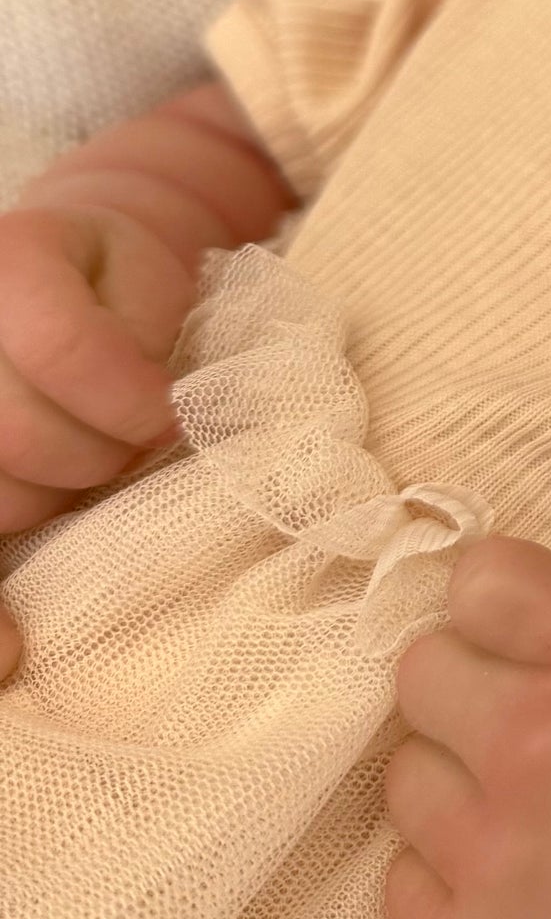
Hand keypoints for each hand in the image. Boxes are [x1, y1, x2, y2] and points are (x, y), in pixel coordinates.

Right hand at [0, 205, 191, 678]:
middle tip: (131, 442)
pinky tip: (12, 654)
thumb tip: (147, 422)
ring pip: (0, 498)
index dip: (127, 395)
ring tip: (81, 467)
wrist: (68, 284)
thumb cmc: (117, 289)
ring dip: (54, 499)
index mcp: (8, 263)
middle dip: (94, 455)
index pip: (58, 348)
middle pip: (18, 436)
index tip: (166, 415)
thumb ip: (136, 335)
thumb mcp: (142, 276)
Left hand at [383, 534, 550, 918]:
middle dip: (465, 698)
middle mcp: (536, 749)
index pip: (479, 582)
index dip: (500, 617)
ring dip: (453, 793)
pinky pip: (400, 880)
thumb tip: (461, 599)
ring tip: (525, 826)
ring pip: (403, 778)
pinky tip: (513, 892)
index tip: (523, 653)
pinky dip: (446, 884)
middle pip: (420, 672)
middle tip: (522, 744)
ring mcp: (494, 859)